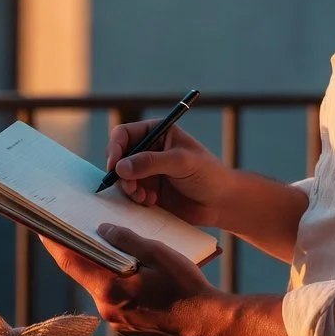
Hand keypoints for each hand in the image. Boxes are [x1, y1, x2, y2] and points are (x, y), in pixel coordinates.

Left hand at [40, 226, 221, 335]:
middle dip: (82, 251)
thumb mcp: (158, 253)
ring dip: (103, 266)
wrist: (207, 321)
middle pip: (86, 273)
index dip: (55, 244)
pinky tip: (132, 269)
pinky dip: (118, 280)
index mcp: (110, 290)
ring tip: (110, 245)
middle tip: (78, 228)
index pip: (72, 263)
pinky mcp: (129, 325)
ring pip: (102, 285)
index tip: (43, 228)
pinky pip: (116, 297)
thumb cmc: (185, 286)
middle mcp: (107, 308)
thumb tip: (104, 230)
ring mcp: (118, 320)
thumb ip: (127, 240)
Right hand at [105, 120, 231, 226]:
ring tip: (145, 197)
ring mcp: (146, 172)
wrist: (220, 202)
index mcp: (157, 133)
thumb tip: (120, 167)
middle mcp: (148, 150)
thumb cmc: (208, 174)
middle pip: (118, 157)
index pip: (124, 134)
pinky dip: (134, 199)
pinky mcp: (147, 191)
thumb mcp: (182, 162)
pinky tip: (151, 202)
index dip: (115, 148)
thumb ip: (151, 162)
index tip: (114, 166)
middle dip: (120, 173)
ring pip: (121, 178)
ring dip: (128, 188)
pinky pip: (129, 194)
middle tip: (131, 187)